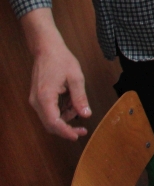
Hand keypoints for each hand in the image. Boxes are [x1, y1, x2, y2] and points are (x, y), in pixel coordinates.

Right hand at [24, 10, 91, 139]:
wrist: (47, 49)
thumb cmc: (61, 60)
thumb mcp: (76, 78)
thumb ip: (80, 98)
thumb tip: (86, 115)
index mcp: (45, 97)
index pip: (53, 122)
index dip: (65, 132)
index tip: (77, 136)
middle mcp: (36, 101)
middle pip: (50, 124)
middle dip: (66, 128)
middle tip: (82, 130)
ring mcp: (35, 100)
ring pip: (50, 118)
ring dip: (65, 117)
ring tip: (78, 105)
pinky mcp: (38, 97)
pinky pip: (49, 110)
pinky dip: (61, 110)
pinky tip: (71, 102)